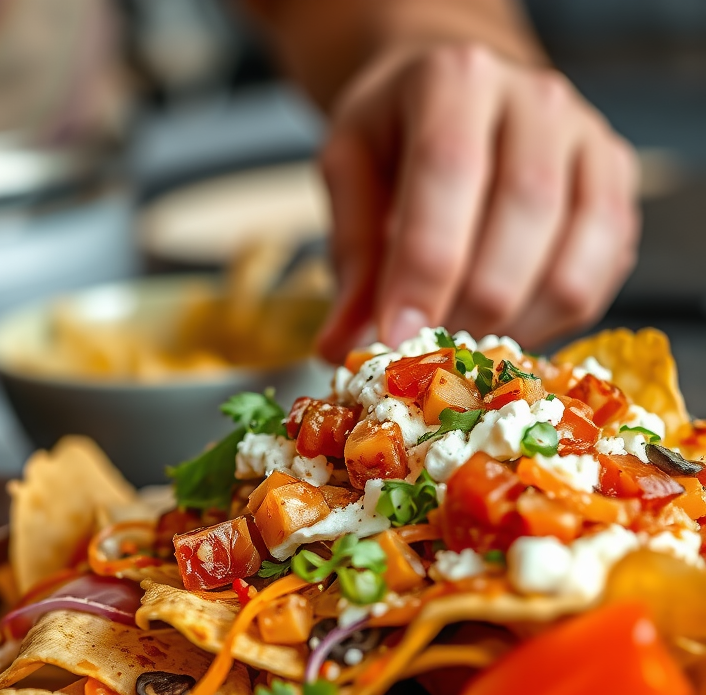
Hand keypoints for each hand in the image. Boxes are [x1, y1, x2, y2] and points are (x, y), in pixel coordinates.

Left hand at [316, 43, 640, 360]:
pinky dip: (549, 324)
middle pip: (522, 218)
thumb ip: (350, 255)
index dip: (424, 267)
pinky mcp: (619, 189)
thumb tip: (341, 346)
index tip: (396, 335)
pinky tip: (503, 327)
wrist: (460, 97)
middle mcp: (538, 101)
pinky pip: (597, 280)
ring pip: (569, 263)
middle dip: (469, 307)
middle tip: (427, 349)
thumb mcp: (350, 172)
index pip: (448, 171)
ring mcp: (591, 143)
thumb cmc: (395, 137)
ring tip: (461, 344)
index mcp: (457, 80)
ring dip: (511, 325)